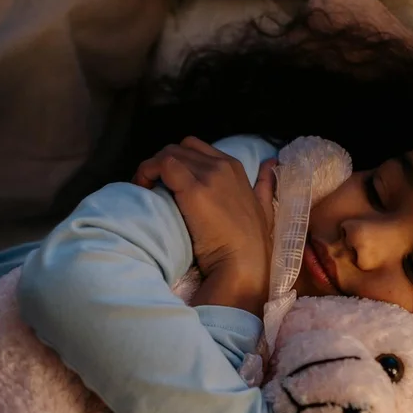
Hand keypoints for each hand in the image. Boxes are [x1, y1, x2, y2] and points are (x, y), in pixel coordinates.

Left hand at [134, 137, 275, 313]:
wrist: (244, 265)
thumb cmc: (251, 245)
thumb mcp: (265, 209)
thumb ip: (265, 185)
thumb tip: (270, 165)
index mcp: (235, 168)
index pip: (196, 148)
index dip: (177, 160)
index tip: (166, 181)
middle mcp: (222, 165)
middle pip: (179, 148)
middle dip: (161, 162)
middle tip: (150, 185)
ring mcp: (208, 176)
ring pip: (168, 154)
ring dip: (151, 168)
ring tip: (143, 189)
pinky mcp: (193, 190)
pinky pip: (162, 165)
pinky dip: (146, 172)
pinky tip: (142, 189)